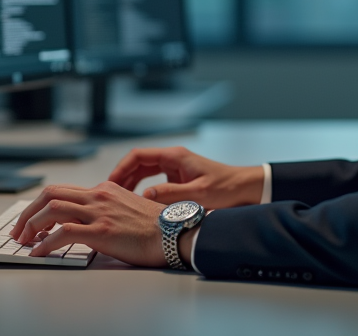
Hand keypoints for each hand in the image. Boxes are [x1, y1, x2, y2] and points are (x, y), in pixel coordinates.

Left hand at [10, 181, 167, 265]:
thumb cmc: (156, 227)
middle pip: (50, 194)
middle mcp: (98, 195)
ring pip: (52, 209)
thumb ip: (107, 209)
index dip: (40, 205)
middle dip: (28, 212)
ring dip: (31, 226)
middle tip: (19, 231)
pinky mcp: (101, 231)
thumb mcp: (128, 208)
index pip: (62, 190)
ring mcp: (99, 212)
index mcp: (104, 189)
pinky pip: (64, 233)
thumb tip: (87, 221)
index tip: (31, 221)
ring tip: (25, 241)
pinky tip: (39, 253)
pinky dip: (45, 243)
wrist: (175, 233)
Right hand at [108, 147, 263, 209]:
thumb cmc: (227, 189)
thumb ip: (170, 194)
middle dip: (122, 177)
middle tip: (110, 195)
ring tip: (119, 200)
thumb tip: (144, 196)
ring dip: (131, 183)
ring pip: (145, 172)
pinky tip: (138, 203)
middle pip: (138, 163)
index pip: (138, 156)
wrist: (247, 190)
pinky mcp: (180, 180)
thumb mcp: (198, 194)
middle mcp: (173, 159)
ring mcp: (176, 169)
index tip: (111, 183)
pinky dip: (143, 189)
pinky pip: (154, 181)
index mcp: (175, 156)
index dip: (121, 168)